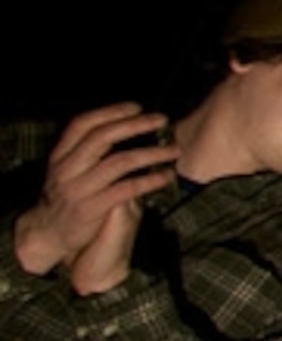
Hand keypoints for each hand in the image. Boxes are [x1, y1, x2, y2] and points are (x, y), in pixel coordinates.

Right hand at [14, 105, 176, 280]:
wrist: (46, 234)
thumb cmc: (67, 196)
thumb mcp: (68, 169)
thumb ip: (88, 151)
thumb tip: (128, 125)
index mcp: (60, 155)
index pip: (81, 125)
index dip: (109, 112)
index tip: (136, 106)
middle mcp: (66, 169)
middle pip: (101, 137)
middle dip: (135, 125)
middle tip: (162, 120)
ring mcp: (78, 189)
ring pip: (119, 162)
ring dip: (152, 153)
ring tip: (175, 150)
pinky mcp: (91, 208)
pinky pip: (127, 188)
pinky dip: (150, 180)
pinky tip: (166, 176)